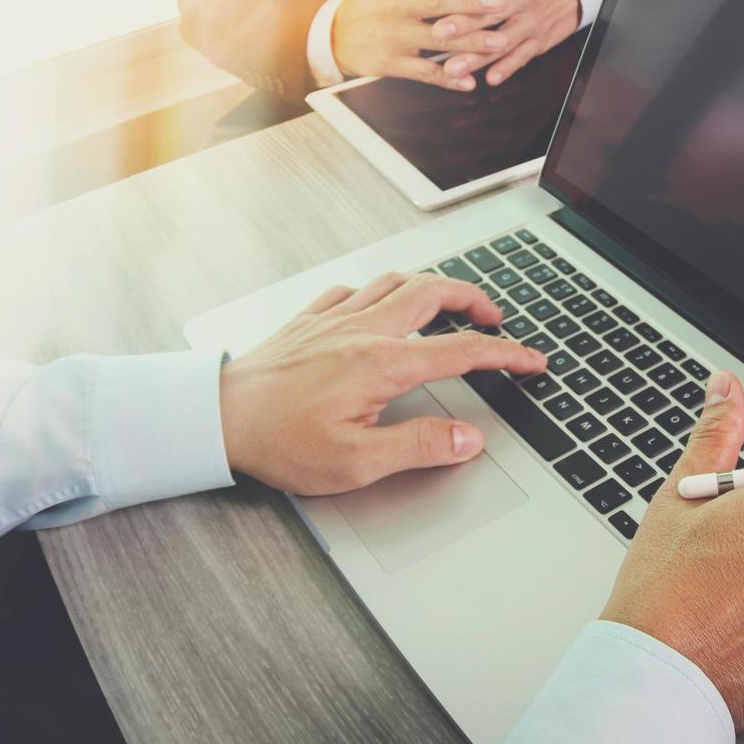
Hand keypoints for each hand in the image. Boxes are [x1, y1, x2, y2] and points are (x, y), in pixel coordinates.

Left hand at [218, 272, 546, 493]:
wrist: (212, 418)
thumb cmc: (276, 441)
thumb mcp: (355, 463)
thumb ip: (419, 447)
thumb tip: (467, 439)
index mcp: (382, 363)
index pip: (462, 351)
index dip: (506, 355)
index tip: (531, 360)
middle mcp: (363, 330)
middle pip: (434, 292)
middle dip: (475, 300)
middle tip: (495, 319)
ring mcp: (334, 319)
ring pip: (397, 281)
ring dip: (433, 286)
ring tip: (450, 302)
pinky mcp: (308, 320)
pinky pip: (352, 290)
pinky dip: (379, 292)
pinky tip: (379, 307)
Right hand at [331, 0, 511, 90]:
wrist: (336, 35)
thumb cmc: (378, 0)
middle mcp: (397, 5)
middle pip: (437, 2)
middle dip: (471, 3)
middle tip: (500, 3)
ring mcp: (394, 35)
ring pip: (437, 38)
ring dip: (470, 42)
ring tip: (498, 43)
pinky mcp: (392, 63)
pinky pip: (425, 73)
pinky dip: (448, 78)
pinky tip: (469, 81)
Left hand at [434, 0, 581, 86]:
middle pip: (493, 9)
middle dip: (466, 22)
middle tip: (440, 30)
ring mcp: (533, 20)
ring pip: (504, 39)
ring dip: (478, 55)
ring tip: (453, 65)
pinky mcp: (539, 40)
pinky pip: (523, 56)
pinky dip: (508, 68)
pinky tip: (490, 79)